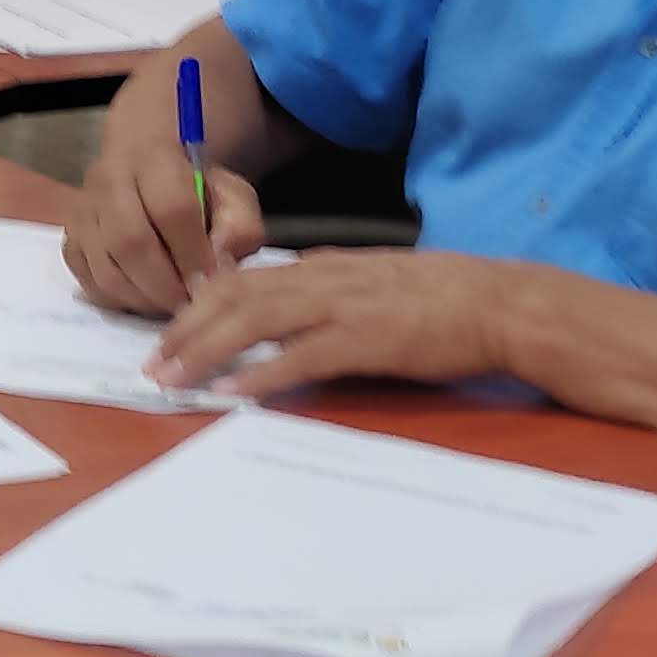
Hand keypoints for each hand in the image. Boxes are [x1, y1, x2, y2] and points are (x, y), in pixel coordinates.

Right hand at [64, 139, 268, 317]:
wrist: (147, 169)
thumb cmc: (196, 187)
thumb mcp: (232, 194)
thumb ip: (239, 226)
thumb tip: (218, 267)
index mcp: (154, 155)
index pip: (171, 208)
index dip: (192, 253)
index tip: (210, 282)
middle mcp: (107, 179)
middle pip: (130, 241)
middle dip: (165, 285)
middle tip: (189, 303)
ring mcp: (81, 211)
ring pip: (104, 268)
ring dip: (142, 298)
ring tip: (169, 304)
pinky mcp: (69, 239)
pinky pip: (88, 282)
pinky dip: (118, 300)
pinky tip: (144, 298)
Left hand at [144, 249, 533, 397]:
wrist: (504, 303)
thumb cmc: (446, 299)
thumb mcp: (374, 282)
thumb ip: (328, 290)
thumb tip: (286, 304)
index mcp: (324, 265)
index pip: (243, 279)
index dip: (198, 306)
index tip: (169, 335)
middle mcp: (324, 278)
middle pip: (234, 296)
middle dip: (185, 331)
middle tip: (152, 365)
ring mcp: (344, 306)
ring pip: (255, 321)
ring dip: (206, 351)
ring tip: (173, 379)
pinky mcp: (367, 339)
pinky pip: (302, 356)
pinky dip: (261, 372)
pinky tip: (232, 391)